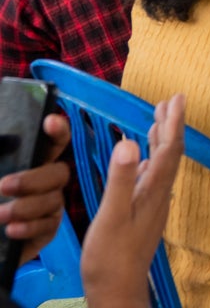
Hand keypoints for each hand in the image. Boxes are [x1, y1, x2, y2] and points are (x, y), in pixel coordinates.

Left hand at [0, 113, 70, 266]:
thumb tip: (3, 142)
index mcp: (34, 162)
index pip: (55, 141)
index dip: (58, 130)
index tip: (49, 122)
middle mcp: (47, 182)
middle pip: (60, 173)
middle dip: (33, 179)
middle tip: (4, 186)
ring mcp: (49, 207)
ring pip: (53, 201)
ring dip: (25, 207)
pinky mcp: (45, 232)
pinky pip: (48, 227)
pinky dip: (30, 227)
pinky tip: (11, 229)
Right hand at [81, 94, 184, 307]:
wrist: (117, 290)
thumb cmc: (111, 257)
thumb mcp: (112, 215)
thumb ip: (120, 179)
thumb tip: (129, 142)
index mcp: (153, 190)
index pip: (170, 148)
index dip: (175, 122)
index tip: (178, 98)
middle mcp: (158, 194)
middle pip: (171, 152)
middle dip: (172, 125)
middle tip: (171, 100)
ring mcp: (152, 204)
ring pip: (162, 164)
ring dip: (162, 139)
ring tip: (159, 119)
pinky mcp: (144, 214)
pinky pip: (152, 177)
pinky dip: (150, 159)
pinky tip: (143, 158)